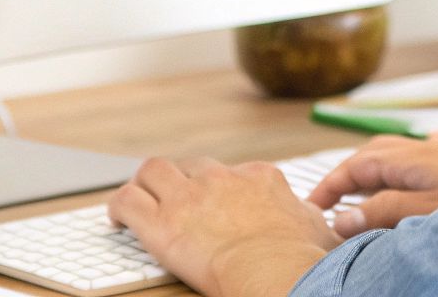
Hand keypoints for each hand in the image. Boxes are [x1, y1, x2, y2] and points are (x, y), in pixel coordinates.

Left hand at [107, 156, 341, 296]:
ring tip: (139, 195)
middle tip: (175, 195)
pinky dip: (119, 206)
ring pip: (153, 170)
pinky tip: (117, 217)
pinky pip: (128, 202)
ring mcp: (189, 197)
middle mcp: (221, 179)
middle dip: (182, 179)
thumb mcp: (319, 229)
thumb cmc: (301, 259)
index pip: (235, 173)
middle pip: (192, 165)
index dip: (224, 189)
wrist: (274, 271)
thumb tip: (320, 223)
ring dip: (145, 182)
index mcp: (259, 179)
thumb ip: (310, 219)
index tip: (221, 204)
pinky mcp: (162, 223)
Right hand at [306, 136, 437, 236]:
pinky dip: (389, 181)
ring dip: (367, 177)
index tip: (311, 205)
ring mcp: (435, 156)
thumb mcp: (424, 211)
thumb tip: (342, 217)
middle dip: (344, 177)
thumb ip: (382, 212)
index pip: (354, 167)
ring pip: (388, 161)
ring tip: (354, 202)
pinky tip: (396, 200)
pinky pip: (407, 168)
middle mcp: (417, 151)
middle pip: (368, 157)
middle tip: (326, 203)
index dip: (329, 186)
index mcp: (406, 157)